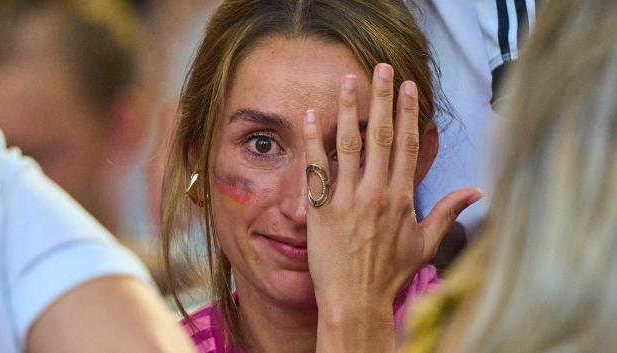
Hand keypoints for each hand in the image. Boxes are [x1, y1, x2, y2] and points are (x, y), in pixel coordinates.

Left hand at [305, 63, 481, 351]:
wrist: (356, 300)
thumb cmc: (389, 274)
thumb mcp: (425, 244)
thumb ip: (447, 213)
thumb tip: (477, 192)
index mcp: (401, 198)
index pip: (406, 146)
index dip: (408, 114)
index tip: (409, 88)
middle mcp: (375, 192)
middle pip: (380, 136)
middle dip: (382, 99)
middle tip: (383, 68)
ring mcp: (347, 199)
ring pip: (349, 144)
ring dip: (349, 109)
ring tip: (349, 80)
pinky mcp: (321, 208)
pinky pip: (317, 168)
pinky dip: (314, 140)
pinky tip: (312, 115)